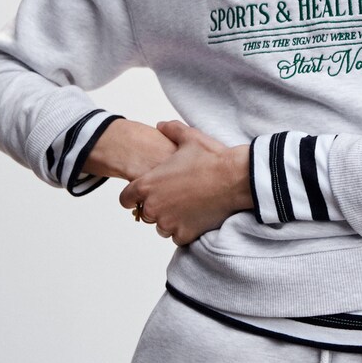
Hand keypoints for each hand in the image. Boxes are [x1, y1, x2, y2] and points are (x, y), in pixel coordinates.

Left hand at [119, 120, 250, 245]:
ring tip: (186, 208)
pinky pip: (178, 237)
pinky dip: (185, 230)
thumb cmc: (212, 158)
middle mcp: (154, 207)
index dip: (133, 197)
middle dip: (156, 208)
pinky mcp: (185, 234)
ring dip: (170, 220)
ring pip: (161, 227)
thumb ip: (171, 130)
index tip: (142, 196)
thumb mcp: (189, 137)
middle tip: (174, 198)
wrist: (236, 178)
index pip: (125, 199)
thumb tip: (161, 125)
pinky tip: (195, 217)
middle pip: (145, 214)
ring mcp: (169, 223)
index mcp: (147, 185)